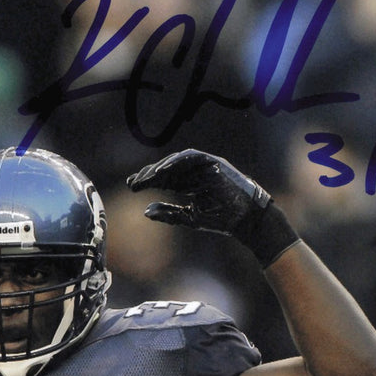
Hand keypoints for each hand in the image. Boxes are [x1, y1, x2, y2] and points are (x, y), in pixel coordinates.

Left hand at [126, 149, 269, 235]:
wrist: (244, 218)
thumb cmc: (219, 219)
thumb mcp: (188, 217)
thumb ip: (168, 214)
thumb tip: (145, 211)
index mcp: (189, 185)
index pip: (164, 180)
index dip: (147, 182)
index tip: (132, 187)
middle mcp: (194, 173)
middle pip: (167, 170)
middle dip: (149, 175)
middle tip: (133, 183)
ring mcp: (203, 166)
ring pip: (176, 162)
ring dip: (160, 168)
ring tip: (145, 178)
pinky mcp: (213, 162)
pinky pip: (191, 156)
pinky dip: (175, 162)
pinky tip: (161, 171)